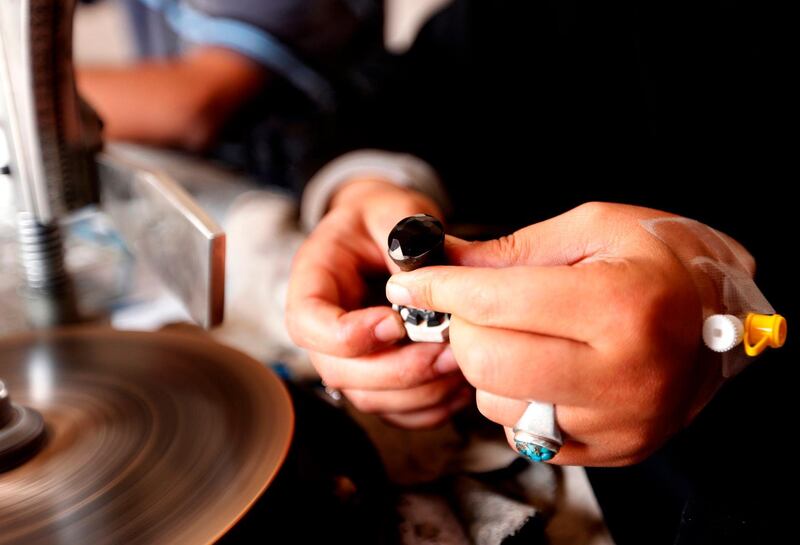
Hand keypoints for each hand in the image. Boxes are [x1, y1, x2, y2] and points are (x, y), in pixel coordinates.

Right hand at [286, 178, 472, 427]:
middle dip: (396, 370)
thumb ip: (403, 240)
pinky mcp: (377, 378)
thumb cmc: (384, 218)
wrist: (386, 231)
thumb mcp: (392, 211)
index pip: (307, 323)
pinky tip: (460, 384)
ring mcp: (348, 358)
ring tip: (461, 363)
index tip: (394, 322)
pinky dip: (430, 407)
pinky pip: (397, 411)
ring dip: (418, 391)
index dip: (346, 335)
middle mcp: (323, 328)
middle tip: (445, 350)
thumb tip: (422, 285)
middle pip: (339, 371)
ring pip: (369, 398)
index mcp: (313, 281)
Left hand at [385, 202, 725, 464]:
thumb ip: (511, 252)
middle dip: (462, 327)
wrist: (726, 312)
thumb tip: (442, 263)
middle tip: (473, 306)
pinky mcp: (615, 449)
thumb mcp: (591, 229)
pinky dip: (516, 399)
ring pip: (497, 403)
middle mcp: (623, 374)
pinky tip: (543, 369)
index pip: (495, 302)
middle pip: (486, 361)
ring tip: (523, 334)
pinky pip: (526, 434)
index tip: (412, 282)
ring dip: (488, 366)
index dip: (440, 287)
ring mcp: (620, 421)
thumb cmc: (661, 258)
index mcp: (620, 305)